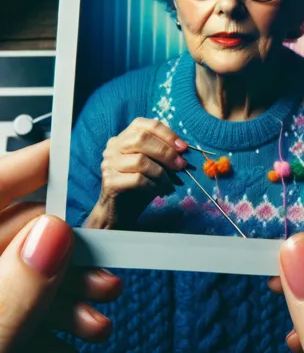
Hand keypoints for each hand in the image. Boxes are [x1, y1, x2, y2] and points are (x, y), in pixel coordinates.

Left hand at [0, 140, 121, 351]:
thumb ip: (12, 291)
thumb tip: (53, 236)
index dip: (36, 163)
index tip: (78, 154)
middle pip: (24, 232)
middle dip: (72, 253)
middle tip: (106, 273)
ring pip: (28, 272)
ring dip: (69, 292)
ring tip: (97, 317)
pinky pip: (23, 305)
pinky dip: (52, 319)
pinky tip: (75, 334)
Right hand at [86, 118, 187, 228]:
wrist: (122, 212)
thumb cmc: (141, 185)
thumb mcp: (155, 164)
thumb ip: (164, 152)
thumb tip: (183, 148)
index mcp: (125, 137)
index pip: (146, 125)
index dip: (167, 134)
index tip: (183, 148)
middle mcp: (114, 146)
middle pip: (142, 138)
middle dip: (166, 152)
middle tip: (181, 165)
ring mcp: (109, 163)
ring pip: (140, 160)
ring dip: (161, 173)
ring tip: (170, 184)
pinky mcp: (110, 181)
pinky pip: (137, 179)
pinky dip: (153, 185)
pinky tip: (159, 191)